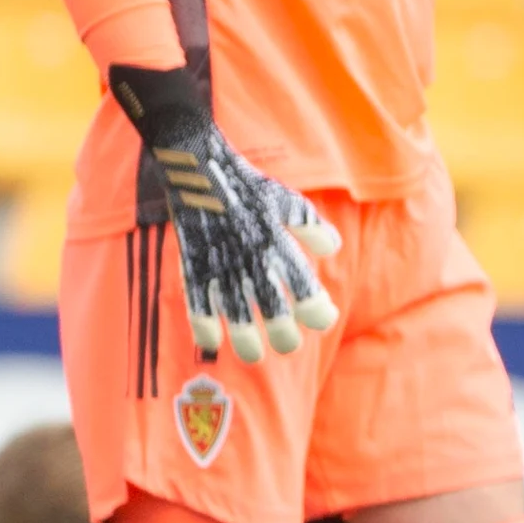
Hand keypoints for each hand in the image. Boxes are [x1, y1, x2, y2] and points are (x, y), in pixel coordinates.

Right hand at [134, 121, 341, 362]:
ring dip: (243, 335)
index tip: (324, 319)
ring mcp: (219, 258)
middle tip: (289, 345)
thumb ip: (311, 227)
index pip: (301, 281)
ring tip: (254, 355)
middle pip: (269, 302)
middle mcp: (249, 253)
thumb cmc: (250, 188)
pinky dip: (202, 321)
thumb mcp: (288, 201)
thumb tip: (332, 251)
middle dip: (281, 330)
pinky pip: (196, 297)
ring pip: (233, 308)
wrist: (201, 167)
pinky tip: (211, 343)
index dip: (314, 306)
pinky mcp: (192, 261)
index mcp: (276, 238)